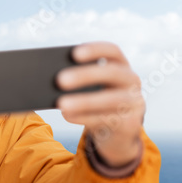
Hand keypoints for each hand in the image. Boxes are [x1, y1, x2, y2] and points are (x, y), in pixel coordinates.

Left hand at [56, 42, 144, 170]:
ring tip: (61, 103)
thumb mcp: (91, 89)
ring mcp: (134, 103)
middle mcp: (131, 81)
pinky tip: (67, 115)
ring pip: (111, 99)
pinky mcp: (130, 124)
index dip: (95, 50)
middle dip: (86, 75)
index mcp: (121, 66)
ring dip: (84, 101)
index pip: (113, 51)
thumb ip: (76, 81)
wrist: (117, 132)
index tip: (74, 53)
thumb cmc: (96, 103)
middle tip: (60, 80)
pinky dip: (84, 117)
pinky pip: (106, 119)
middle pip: (112, 73)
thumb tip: (48, 78)